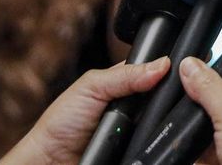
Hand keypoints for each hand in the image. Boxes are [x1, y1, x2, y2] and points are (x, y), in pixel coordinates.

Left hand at [0, 59, 168, 164]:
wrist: (51, 160)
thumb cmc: (61, 123)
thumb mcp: (92, 87)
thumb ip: (124, 75)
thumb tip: (160, 65)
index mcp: (121, 85)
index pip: (151, 72)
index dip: (162, 71)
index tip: (171, 70)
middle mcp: (131, 107)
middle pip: (159, 99)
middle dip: (160, 98)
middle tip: (147, 102)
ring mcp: (134, 130)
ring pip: (159, 123)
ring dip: (156, 122)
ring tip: (138, 122)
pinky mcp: (134, 150)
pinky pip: (152, 145)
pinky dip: (151, 142)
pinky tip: (143, 139)